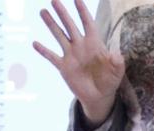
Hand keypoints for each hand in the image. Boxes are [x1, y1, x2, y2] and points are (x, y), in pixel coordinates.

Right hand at [32, 1, 125, 128]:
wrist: (99, 97)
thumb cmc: (110, 81)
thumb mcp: (117, 72)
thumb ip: (117, 62)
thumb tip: (116, 54)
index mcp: (94, 44)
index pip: (88, 23)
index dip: (83, 12)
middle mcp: (80, 46)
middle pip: (70, 25)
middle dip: (63, 13)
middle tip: (54, 0)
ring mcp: (71, 55)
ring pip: (59, 36)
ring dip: (51, 24)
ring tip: (43, 12)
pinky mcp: (64, 67)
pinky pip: (52, 57)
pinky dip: (43, 51)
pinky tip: (35, 43)